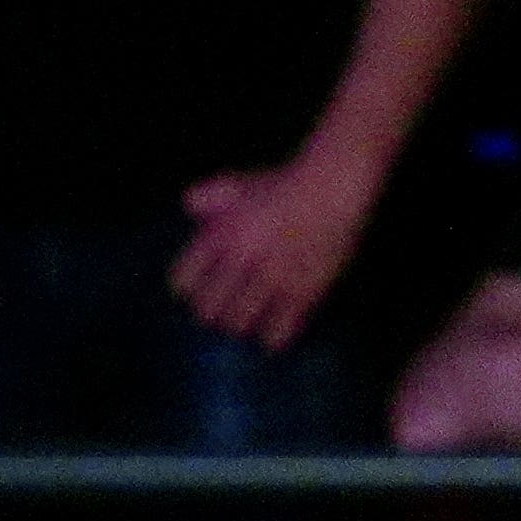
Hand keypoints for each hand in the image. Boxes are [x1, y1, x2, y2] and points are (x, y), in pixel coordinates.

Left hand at [172, 154, 375, 352]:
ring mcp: (274, 276)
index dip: (188, 290)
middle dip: (211, 314)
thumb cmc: (285, 184)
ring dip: (240, 326)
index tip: (195, 293)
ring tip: (246, 325)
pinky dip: (274, 337)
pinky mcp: (305, 288)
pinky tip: (274, 339)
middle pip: (208, 310)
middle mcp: (243, 259)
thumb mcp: (240, 184)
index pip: (185, 281)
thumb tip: (188, 204)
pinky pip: (281, 327)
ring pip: (239, 323)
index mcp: (221, 237)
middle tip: (221, 313)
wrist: (335, 181)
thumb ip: (209, 196)